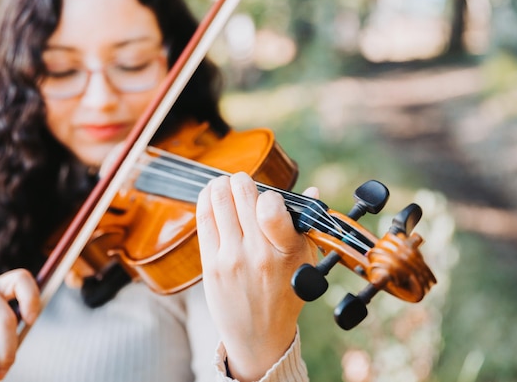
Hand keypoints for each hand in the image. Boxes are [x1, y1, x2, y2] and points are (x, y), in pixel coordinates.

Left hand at [196, 172, 317, 381]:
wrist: (259, 336)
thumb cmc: (285, 293)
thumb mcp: (304, 261)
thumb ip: (304, 224)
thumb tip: (311, 190)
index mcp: (287, 251)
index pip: (272, 207)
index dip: (267, 193)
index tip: (267, 195)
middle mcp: (259, 253)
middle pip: (241, 197)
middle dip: (240, 181)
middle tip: (240, 180)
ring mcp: (232, 259)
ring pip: (219, 203)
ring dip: (220, 185)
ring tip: (222, 182)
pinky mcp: (211, 265)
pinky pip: (204, 221)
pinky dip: (205, 200)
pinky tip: (209, 194)